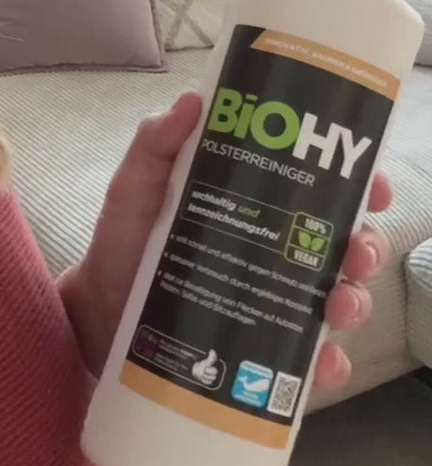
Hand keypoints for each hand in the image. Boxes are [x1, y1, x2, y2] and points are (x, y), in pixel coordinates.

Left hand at [58, 93, 389, 389]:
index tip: (372, 183)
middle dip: (364, 246)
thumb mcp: (134, 190)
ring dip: (354, 301)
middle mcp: (276, 255)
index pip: (324, 190)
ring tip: (338, 304)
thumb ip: (155, 146)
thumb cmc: (121, 245)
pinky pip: (308, 364)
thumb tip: (192, 100)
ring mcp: (273, 306)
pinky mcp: (262, 355)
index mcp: (257, 208)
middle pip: (345, 247)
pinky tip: (321, 362)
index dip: (360, 184)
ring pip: (339, 301)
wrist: (92, 316)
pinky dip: (325, 365)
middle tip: (355, 250)